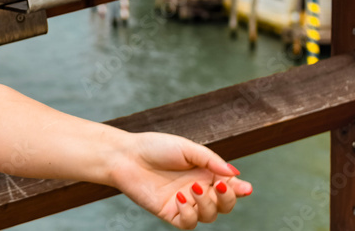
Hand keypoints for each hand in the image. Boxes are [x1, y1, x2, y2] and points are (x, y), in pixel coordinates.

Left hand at [106, 131, 252, 228]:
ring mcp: (184, 203)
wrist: (125, 156)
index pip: (229, 186)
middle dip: (227, 199)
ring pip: (209, 216)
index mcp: (204, 173)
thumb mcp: (186, 148)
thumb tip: (234, 174)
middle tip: (219, 186)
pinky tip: (180, 198)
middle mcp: (197, 190)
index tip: (244, 187)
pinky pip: (188, 223)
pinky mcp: (170, 212)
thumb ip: (211, 160)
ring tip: (193, 188)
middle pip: (224, 205)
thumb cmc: (155, 147)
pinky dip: (189, 213)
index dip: (240, 189)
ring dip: (207, 204)